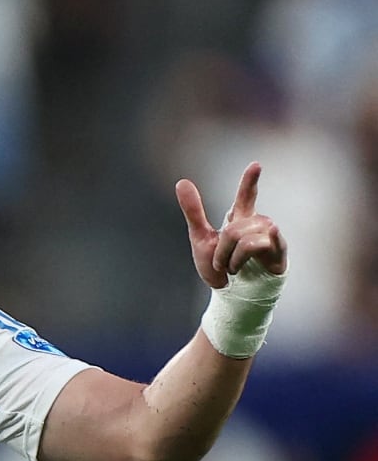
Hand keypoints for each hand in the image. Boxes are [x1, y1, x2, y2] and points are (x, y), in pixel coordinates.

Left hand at [175, 162, 287, 288]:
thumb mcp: (200, 238)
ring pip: (244, 238)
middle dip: (221, 251)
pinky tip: (253, 261)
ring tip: (235, 269)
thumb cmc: (218, 268)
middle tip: (222, 265)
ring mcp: (271, 238)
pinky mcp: (279, 252)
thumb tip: (181, 181)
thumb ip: (193, 211)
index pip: (246, 197)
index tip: (256, 164)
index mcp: (239, 220)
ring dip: (232, 258)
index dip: (249, 182)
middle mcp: (257, 225)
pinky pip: (261, 243)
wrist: (230, 296)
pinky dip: (244, 257)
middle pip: (234, 229)